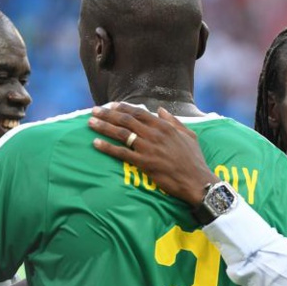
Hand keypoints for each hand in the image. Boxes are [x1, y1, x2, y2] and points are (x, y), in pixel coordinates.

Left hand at [88, 103, 219, 205]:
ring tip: (90, 123)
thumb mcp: (189, 135)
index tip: (112, 105)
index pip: (140, 113)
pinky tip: (96, 143)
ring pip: (121, 134)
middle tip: (94, 111)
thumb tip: (161, 110)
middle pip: (126, 120)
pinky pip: (121, 153)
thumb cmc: (194, 159)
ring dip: (104, 127)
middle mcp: (155, 134)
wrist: (196, 180)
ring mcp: (148, 148)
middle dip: (108, 114)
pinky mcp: (144, 163)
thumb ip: (174, 121)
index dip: (124, 108)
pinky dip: (107, 147)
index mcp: (165, 126)